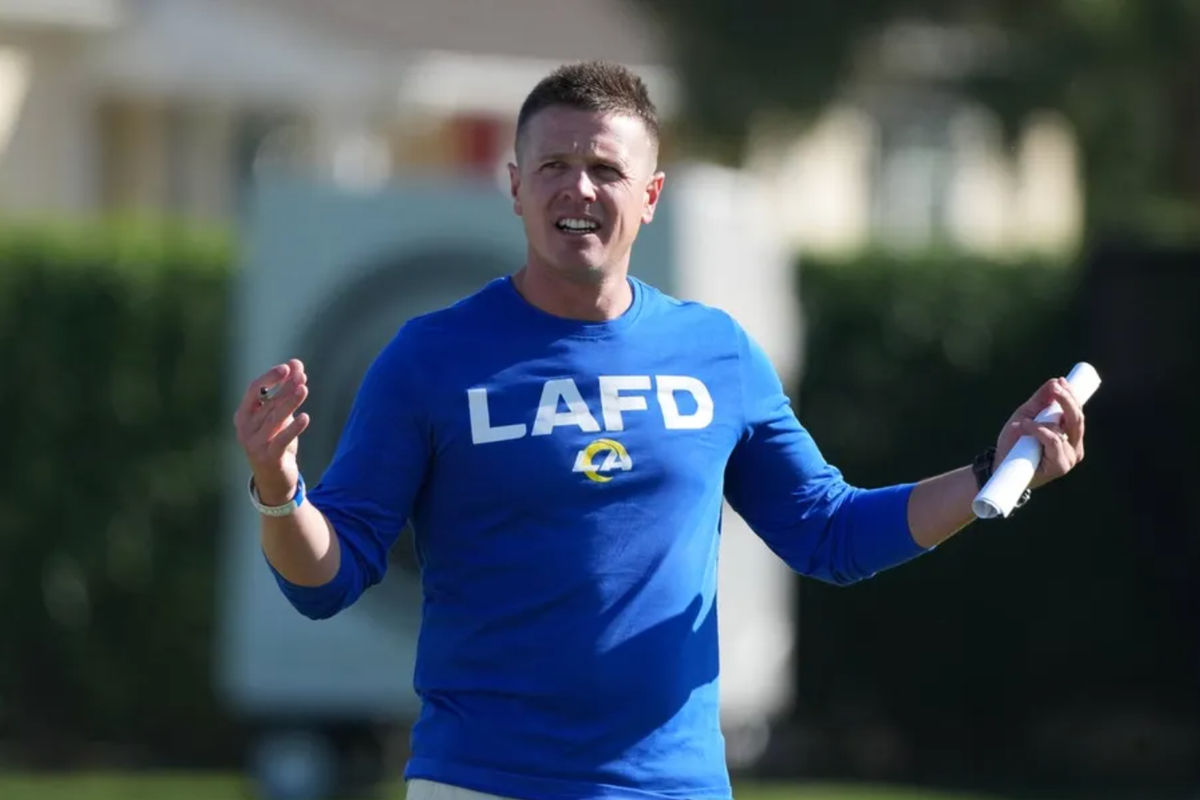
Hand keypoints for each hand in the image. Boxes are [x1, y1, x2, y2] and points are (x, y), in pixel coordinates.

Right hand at [233, 358, 310, 504]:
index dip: (269, 378)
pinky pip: (282, 440)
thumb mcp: (280, 417)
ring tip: (304, 389)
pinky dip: (294, 428)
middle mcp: (245, 428)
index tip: (287, 368)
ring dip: (290, 403)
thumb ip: (286, 392)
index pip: (253, 390)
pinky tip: (305, 417)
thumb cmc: (275, 442)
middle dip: (286, 388)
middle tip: (302, 376)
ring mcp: (255, 444)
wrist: (273, 479)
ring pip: (275, 419)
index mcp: (243, 415)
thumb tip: (297, 365)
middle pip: (267, 403)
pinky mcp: (268, 457)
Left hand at [995, 376, 1085, 488]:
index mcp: (1070, 433)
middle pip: (1077, 418)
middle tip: (1055, 387)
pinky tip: (1025, 426)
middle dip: (1067, 400)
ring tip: (1024, 419)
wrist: (1000, 466)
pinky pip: (1054, 441)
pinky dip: (1040, 431)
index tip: (1060, 381)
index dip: (1072, 396)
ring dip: (1045, 419)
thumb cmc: (1015, 442)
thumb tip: (1055, 381)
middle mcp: (1074, 445)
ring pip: (1066, 429)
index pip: (1077, 412)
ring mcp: (1069, 456)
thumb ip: (1040, 400)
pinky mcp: (1061, 466)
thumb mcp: (1026, 416)